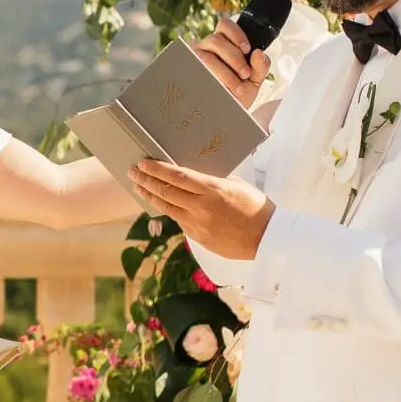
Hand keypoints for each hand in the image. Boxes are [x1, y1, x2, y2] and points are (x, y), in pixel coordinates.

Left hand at [130, 160, 274, 260]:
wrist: (267, 238)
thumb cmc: (256, 207)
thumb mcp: (236, 185)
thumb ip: (213, 181)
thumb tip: (193, 176)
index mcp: (213, 190)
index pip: (177, 177)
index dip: (157, 169)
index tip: (143, 163)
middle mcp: (201, 207)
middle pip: (166, 192)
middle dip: (147, 180)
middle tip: (133, 172)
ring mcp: (198, 225)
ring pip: (167, 208)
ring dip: (151, 196)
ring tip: (138, 187)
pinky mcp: (198, 238)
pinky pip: (179, 221)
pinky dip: (167, 210)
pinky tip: (160, 203)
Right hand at [189, 16, 269, 109]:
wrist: (227, 113)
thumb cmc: (239, 93)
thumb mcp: (255, 79)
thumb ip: (261, 66)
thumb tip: (258, 53)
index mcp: (222, 41)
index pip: (224, 25)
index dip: (236, 33)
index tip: (247, 49)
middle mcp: (205, 46)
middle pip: (216, 40)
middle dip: (234, 58)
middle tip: (245, 74)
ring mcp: (194, 59)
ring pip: (206, 57)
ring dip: (225, 72)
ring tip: (237, 87)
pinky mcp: (187, 73)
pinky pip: (197, 72)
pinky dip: (212, 81)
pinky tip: (220, 89)